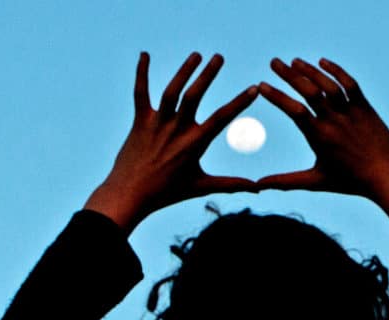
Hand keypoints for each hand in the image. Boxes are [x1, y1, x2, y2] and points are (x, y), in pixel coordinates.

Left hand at [85, 52, 258, 232]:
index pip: (222, 118)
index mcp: (195, 143)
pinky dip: (141, 73)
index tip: (254, 88)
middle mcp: (176, 130)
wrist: (130, 194)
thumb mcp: (202, 187)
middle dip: (207, 74)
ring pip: (171, 91)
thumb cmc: (168, 193)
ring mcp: (157, 124)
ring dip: (184, 71)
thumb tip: (258, 189)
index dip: (239, 102)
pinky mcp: (140, 122)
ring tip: (197, 55)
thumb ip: (231, 185)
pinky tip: (144, 55)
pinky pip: (140, 93)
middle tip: (219, 57)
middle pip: (194, 95)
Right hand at [255, 57, 388, 198]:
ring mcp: (351, 112)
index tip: (261, 85)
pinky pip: (350, 84)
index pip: (294, 110)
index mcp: (320, 137)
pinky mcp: (365, 108)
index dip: (277, 96)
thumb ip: (285, 181)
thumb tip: (258, 185)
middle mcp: (335, 121)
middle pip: (309, 91)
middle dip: (289, 74)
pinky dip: (336, 71)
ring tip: (294, 61)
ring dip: (310, 70)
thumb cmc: (350, 181)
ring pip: (328, 85)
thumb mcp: (315, 182)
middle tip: (274, 62)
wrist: (387, 176)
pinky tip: (322, 62)